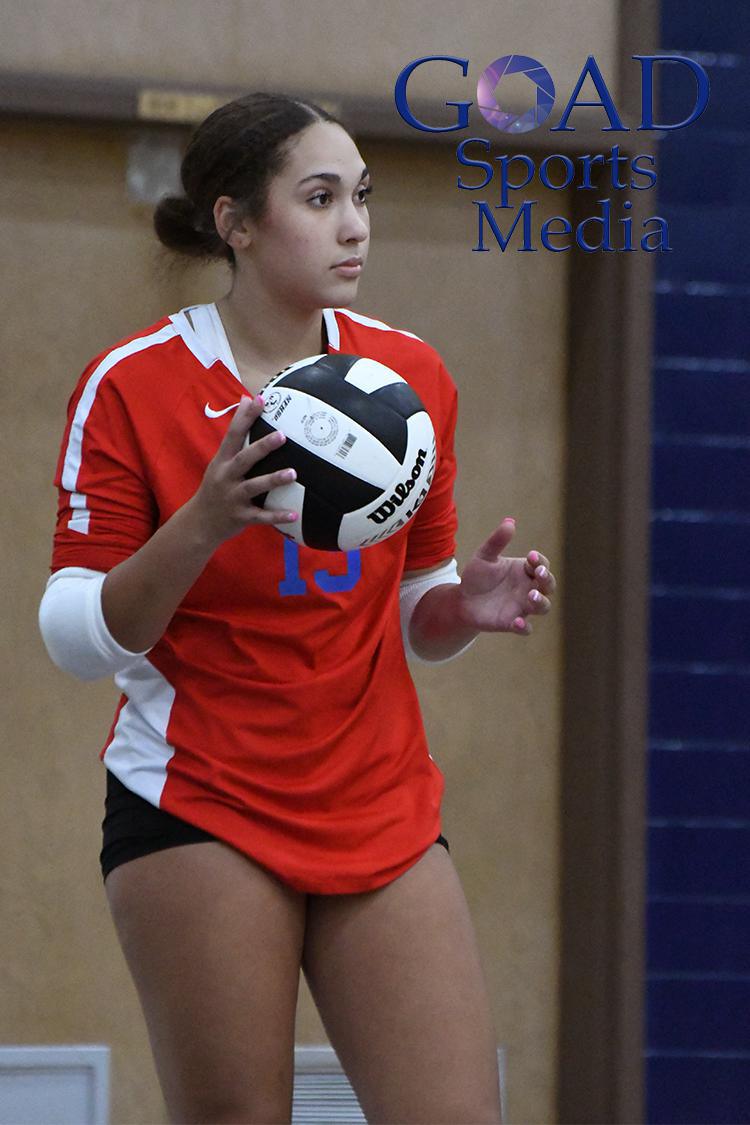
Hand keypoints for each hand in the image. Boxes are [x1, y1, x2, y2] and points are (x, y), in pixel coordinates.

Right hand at [190, 396, 298, 547]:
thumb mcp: (220, 461)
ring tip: (293, 473)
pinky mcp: (241, 517)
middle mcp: (226, 477)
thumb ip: (234, 436)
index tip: (259, 399)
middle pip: (244, 459)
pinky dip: (276, 516)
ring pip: (253, 487)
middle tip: (282, 435)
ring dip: (273, 480)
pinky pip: (261, 517)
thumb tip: (246, 399)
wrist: (199, 523)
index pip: (232, 434)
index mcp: (222, 461)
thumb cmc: (216, 487)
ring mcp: (233, 498)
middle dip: (262, 447)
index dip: (245, 417)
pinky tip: (294, 514)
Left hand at [457, 517, 555, 636]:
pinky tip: (516, 621)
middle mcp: (529, 589)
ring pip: (543, 607)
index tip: (530, 556)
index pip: (542, 565)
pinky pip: (525, 629)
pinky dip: (524, 626)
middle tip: (538, 573)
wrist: (462, 600)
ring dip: (540, 601)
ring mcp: (522, 607)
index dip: (540, 561)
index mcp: (525, 571)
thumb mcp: (484, 556)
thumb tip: (510, 521)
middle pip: (549, 585)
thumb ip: (497, 541)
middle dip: (547, 579)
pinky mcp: (512, 623)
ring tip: (531, 595)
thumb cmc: (477, 576)